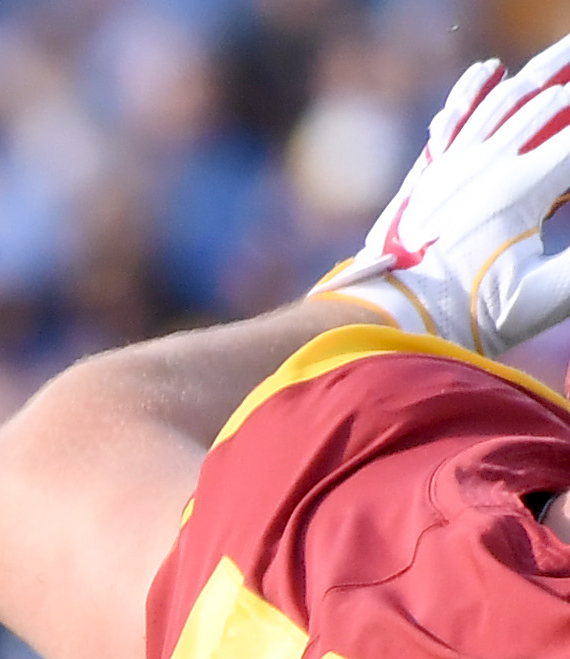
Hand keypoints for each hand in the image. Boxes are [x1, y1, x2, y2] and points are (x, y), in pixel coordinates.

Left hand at [320, 40, 569, 361]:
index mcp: (524, 187)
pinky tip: (489, 69)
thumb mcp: (544, 296)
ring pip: (504, 99)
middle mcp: (489, 163)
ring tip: (566, 53)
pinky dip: (474, 89)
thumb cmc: (469, 317)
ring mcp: (456, 162)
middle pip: (549, 103)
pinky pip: (456, 116)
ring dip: (540, 72)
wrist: (390, 321)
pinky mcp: (431, 171)